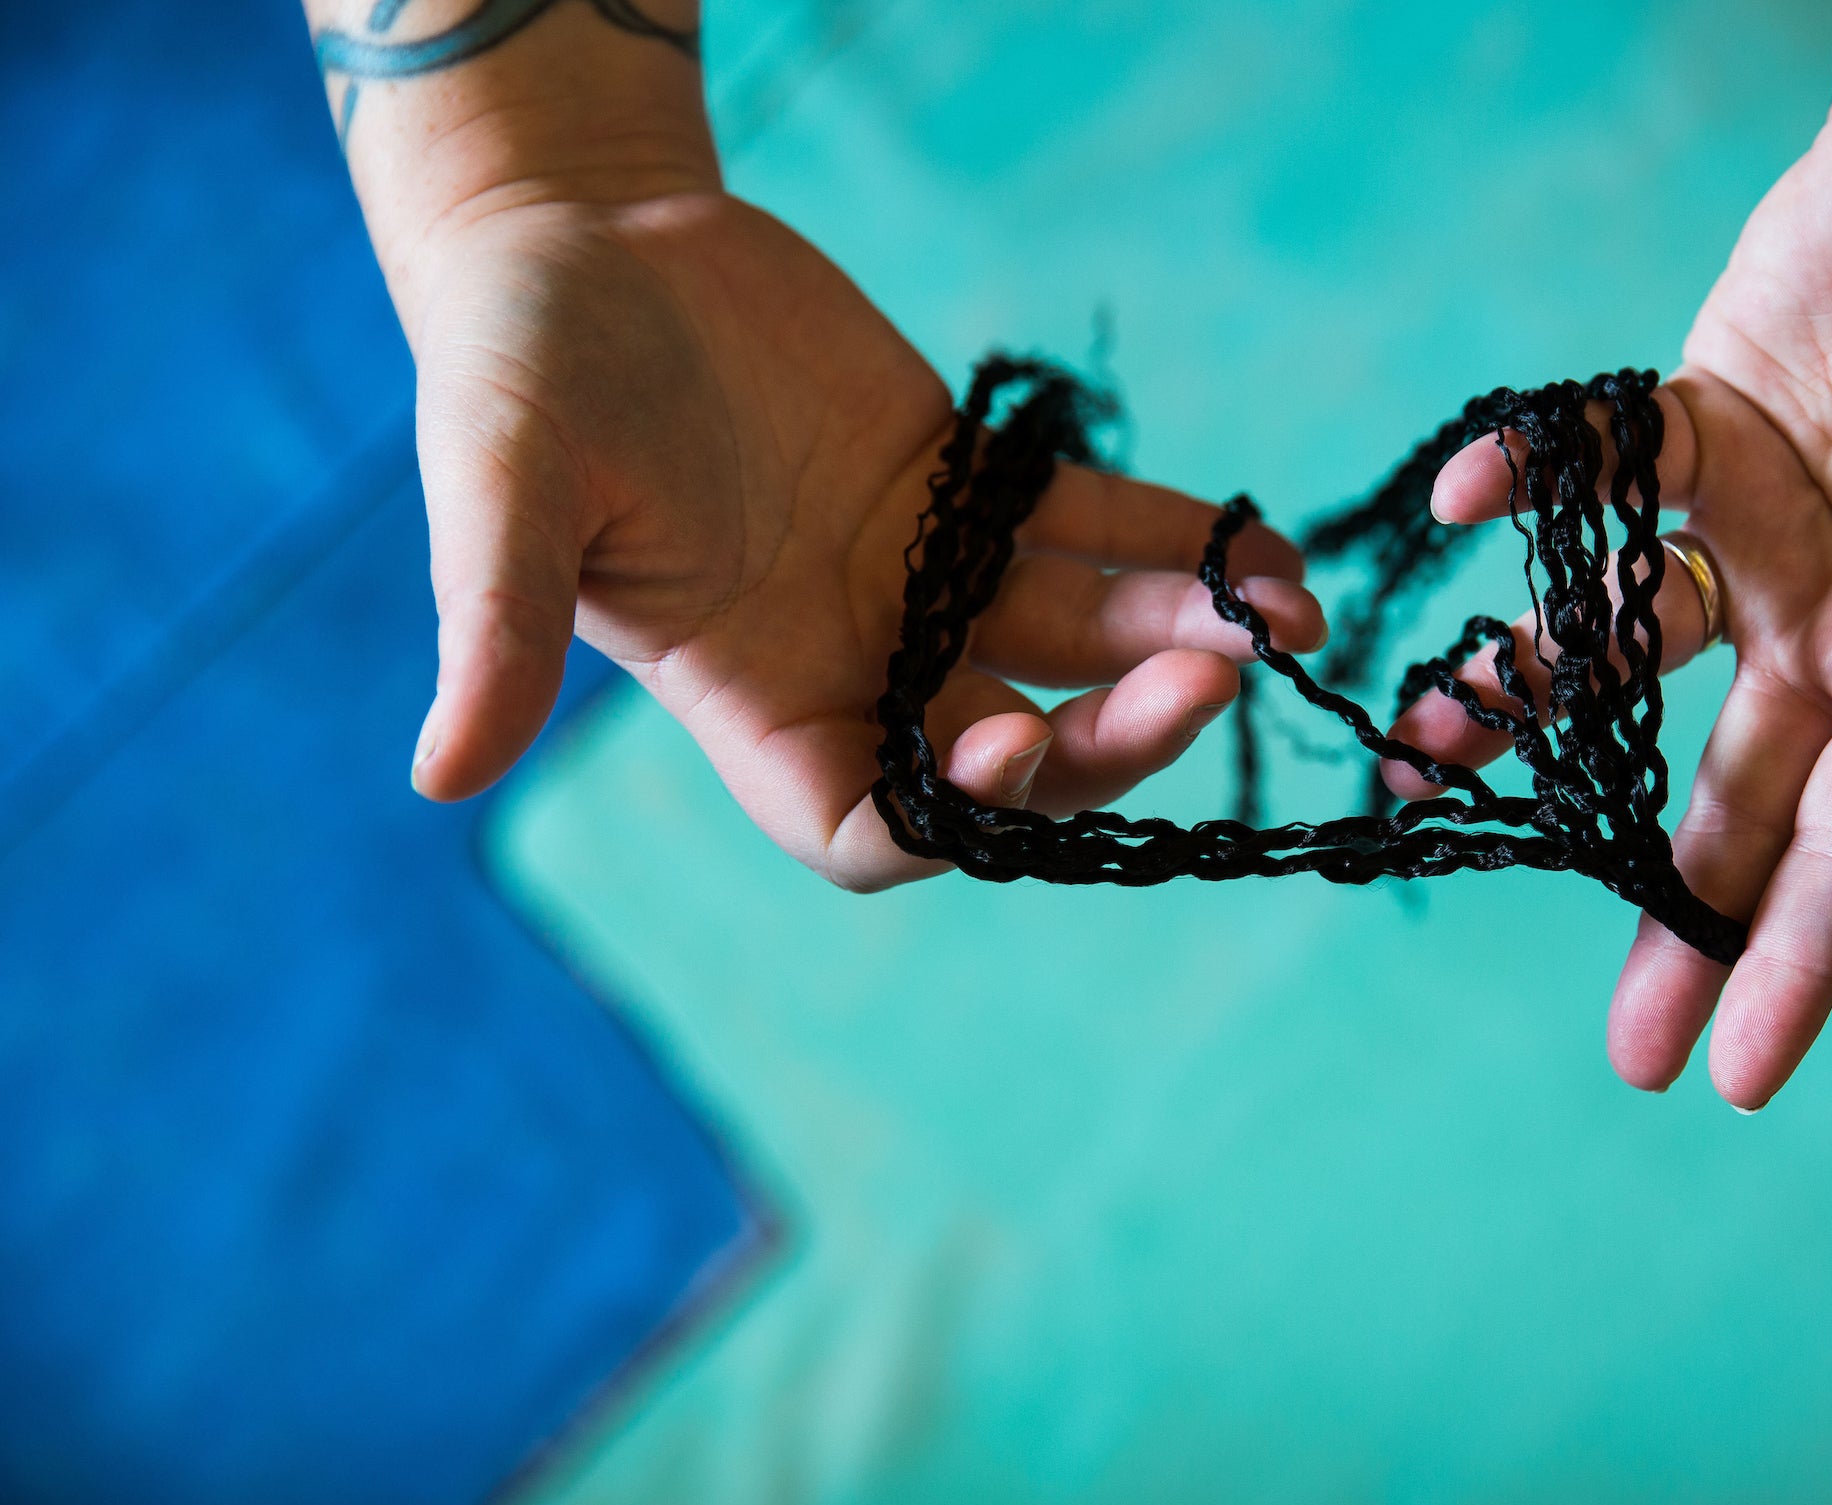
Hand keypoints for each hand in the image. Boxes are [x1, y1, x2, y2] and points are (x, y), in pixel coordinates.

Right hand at [403, 193, 1324, 887]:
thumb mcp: (499, 487)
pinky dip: (1178, 544)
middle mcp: (857, 661)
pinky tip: (1262, 548)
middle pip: (1012, 752)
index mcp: (752, 702)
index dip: (950, 823)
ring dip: (1182, 643)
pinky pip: (1095, 532)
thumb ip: (494, 625)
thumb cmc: (520, 367)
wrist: (585, 238)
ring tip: (1282, 620)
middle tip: (1205, 688)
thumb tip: (435, 775)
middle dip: (1111, 742)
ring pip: (1078, 646)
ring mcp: (925, 581)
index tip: (1009, 757)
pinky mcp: (972, 490)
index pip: (867, 825)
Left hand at [1386, 4, 1831, 1105]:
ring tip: (1430, 774)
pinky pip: (1588, 475)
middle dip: (1680, 914)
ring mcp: (1756, 529)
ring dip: (1526, 713)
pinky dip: (1525, 486)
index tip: (1738, 1071)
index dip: (1803, 954)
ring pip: (1623, 658)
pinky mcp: (1688, 425)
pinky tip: (1459, 506)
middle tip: (1625, 1050)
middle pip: (1744, 798)